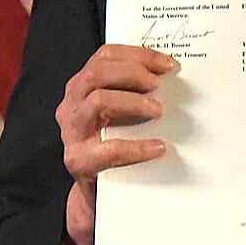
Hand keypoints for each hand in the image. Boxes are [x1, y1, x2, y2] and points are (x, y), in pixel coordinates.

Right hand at [57, 44, 175, 244]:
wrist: (99, 190)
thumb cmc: (115, 142)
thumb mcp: (123, 112)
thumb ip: (136, 92)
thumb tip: (174, 76)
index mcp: (83, 87)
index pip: (105, 56)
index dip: (137, 55)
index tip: (168, 65)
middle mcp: (72, 105)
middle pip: (96, 73)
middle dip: (133, 73)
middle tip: (159, 85)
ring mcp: (72, 132)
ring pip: (97, 101)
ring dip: (133, 102)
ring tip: (158, 111)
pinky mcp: (78, 160)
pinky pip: (107, 148)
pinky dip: (136, 146)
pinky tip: (158, 147)